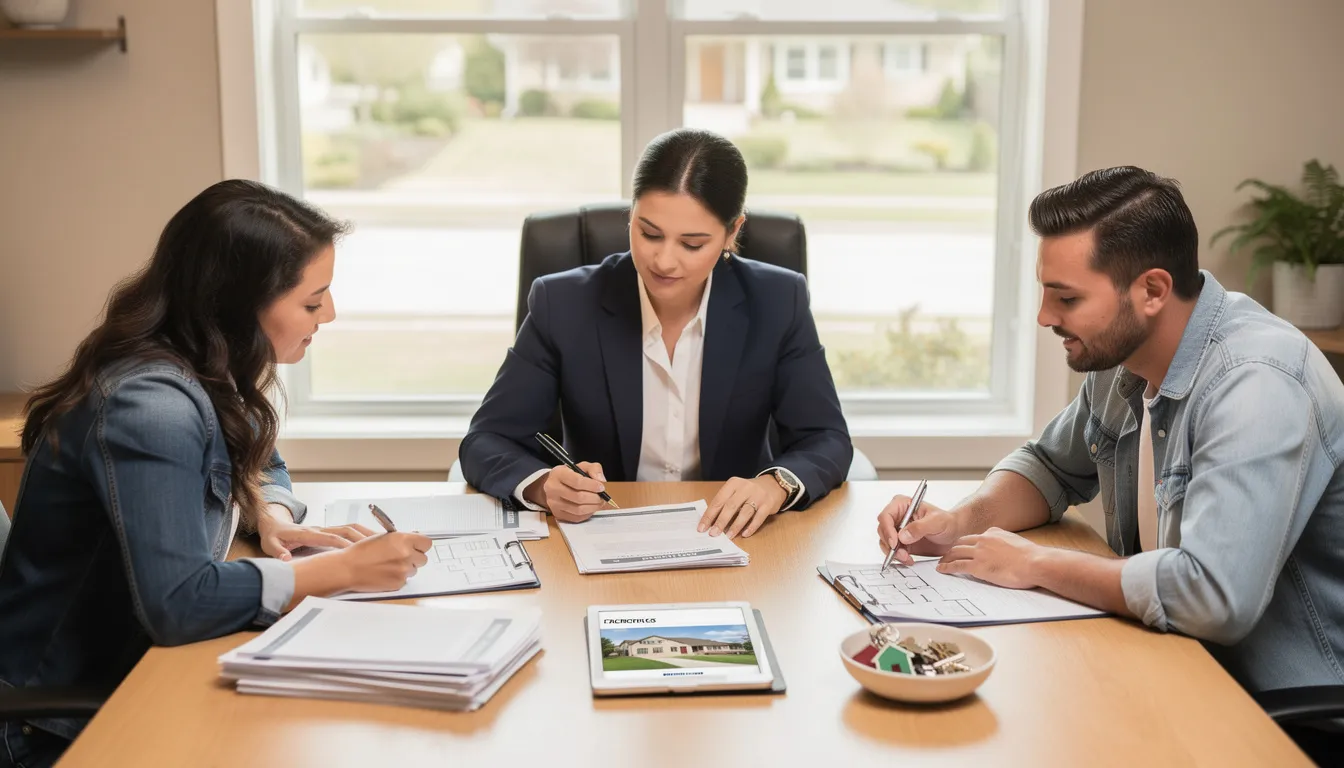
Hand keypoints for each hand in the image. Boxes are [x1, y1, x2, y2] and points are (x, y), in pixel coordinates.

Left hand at [257, 504, 375, 560]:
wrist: (273, 523)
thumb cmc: (273, 535)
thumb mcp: (270, 544)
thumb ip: (278, 552)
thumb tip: (287, 560)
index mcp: (307, 533)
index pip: (329, 538)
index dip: (343, 545)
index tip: (356, 552)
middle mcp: (319, 529)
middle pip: (345, 531)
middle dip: (361, 538)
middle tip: (378, 548)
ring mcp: (324, 529)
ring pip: (349, 528)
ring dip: (364, 534)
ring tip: (381, 542)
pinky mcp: (327, 531)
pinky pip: (347, 531)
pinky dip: (361, 534)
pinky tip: (371, 541)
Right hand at [336, 532, 432, 592]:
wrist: (348, 568)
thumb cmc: (362, 552)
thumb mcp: (384, 537)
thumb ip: (402, 539)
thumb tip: (415, 539)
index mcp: (403, 540)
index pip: (427, 543)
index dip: (421, 545)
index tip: (417, 547)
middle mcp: (406, 554)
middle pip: (423, 558)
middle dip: (414, 557)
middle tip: (401, 557)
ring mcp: (403, 570)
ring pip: (414, 570)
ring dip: (406, 568)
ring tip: (389, 565)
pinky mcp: (399, 583)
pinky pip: (405, 580)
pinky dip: (398, 577)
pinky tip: (385, 573)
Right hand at [526, 462, 606, 522]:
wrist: (554, 485)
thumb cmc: (570, 475)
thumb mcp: (582, 466)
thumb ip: (594, 469)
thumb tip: (601, 480)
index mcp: (558, 474)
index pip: (577, 482)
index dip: (592, 486)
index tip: (601, 487)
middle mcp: (552, 489)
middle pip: (578, 497)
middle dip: (595, 498)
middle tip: (603, 497)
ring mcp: (553, 503)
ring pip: (578, 510)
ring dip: (593, 507)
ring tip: (599, 502)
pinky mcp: (557, 514)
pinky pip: (576, 518)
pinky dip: (587, 514)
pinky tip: (591, 507)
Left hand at [699, 476, 786, 538]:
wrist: (773, 485)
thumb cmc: (749, 491)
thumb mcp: (735, 491)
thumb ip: (725, 502)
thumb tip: (711, 522)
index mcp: (733, 483)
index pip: (718, 500)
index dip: (709, 515)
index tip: (702, 528)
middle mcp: (745, 488)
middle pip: (730, 506)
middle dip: (720, 522)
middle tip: (713, 534)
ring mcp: (758, 496)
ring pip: (744, 513)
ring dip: (735, 526)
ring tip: (728, 536)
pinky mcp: (768, 504)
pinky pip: (758, 518)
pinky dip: (751, 527)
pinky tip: (745, 534)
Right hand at [877, 494, 960, 565]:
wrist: (953, 533)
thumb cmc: (947, 522)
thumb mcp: (936, 522)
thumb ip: (920, 527)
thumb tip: (902, 536)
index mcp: (902, 505)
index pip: (886, 516)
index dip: (887, 530)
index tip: (895, 543)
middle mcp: (897, 517)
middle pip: (883, 531)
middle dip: (890, 544)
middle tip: (902, 554)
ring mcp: (898, 530)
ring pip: (885, 542)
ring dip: (893, 553)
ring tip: (907, 558)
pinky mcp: (901, 542)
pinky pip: (892, 551)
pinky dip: (898, 557)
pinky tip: (909, 559)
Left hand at [936, 528, 1042, 588]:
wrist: (1034, 563)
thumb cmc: (1031, 557)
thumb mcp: (1016, 542)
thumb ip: (1005, 543)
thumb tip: (1004, 548)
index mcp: (993, 532)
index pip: (974, 537)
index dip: (965, 543)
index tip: (962, 548)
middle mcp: (983, 539)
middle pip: (961, 543)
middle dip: (952, 549)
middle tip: (947, 555)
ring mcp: (979, 552)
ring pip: (955, 552)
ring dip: (946, 557)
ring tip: (941, 562)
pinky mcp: (977, 566)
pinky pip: (957, 565)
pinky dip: (947, 567)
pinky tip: (942, 569)